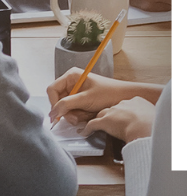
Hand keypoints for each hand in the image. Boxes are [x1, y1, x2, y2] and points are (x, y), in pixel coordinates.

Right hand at [48, 70, 163, 125]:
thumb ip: (67, 104)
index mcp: (71, 76)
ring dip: (75, 115)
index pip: (52, 90)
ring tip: (88, 113)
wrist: (125, 98)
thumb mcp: (86, 98)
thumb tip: (52, 112)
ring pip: (66, 109)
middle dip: (67, 112)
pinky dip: (81, 115)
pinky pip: (75, 112)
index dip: (53, 103)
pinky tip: (91, 113)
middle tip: (75, 118)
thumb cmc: (109, 93)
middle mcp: (72, 83)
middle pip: (58, 101)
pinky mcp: (82, 101)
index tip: (57, 114)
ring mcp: (77, 93)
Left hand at [82, 96, 156, 143]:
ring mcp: (112, 112)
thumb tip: (153, 123)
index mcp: (136, 101)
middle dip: (110, 115)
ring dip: (97, 120)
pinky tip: (84, 133)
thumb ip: (150, 118)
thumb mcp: (154, 116)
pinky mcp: (103, 121)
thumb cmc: (152, 123)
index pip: (126, 105)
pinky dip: (87, 129)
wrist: (144, 126)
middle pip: (112, 108)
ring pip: (101, 114)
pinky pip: (92, 125)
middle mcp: (122, 104)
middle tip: (110, 120)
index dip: (124, 111)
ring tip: (94, 125)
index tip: (124, 115)